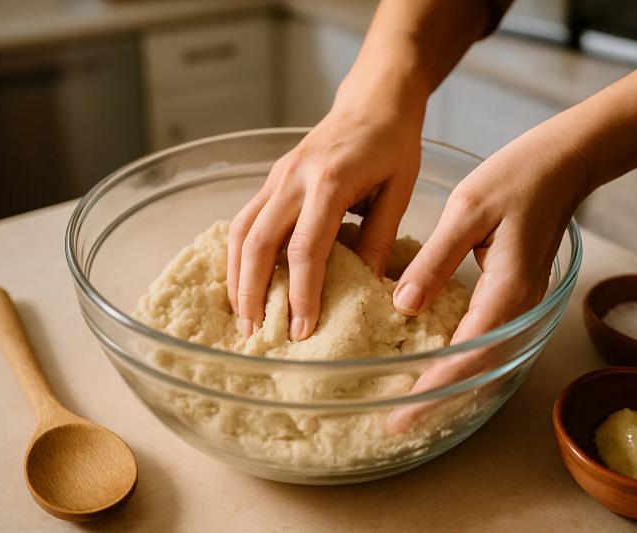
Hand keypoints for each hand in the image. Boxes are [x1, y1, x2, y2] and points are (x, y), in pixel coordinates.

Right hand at [227, 88, 424, 339]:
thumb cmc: (393, 144)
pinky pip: (245, 220)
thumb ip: (380, 239)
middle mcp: (293, 178)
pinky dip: (239, 255)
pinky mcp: (272, 179)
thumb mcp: (399, 190)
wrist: (373, 100)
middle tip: (254, 333)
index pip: (305, 248)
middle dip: (252, 292)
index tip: (302, 330)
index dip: (301, 293)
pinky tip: (244, 281)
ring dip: (236, 277)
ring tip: (242, 316)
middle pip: (257, 242)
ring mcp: (277, 177)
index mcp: (329, 181)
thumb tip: (367, 289)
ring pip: (241, 231)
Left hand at [388, 125, 589, 430]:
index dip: (435, 385)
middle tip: (401, 423)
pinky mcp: (518, 296)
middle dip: (442, 400)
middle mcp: (520, 305)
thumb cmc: (517, 177)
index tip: (403, 411)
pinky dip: (467, 363)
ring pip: (489, 361)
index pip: (469, 352)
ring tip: (415, 405)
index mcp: (508, 287)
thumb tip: (404, 304)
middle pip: (481, 369)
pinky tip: (441, 365)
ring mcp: (524, 304)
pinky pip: (492, 341)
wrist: (564, 163)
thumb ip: (436, 260)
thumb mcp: (467, 210)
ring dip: (455, 387)